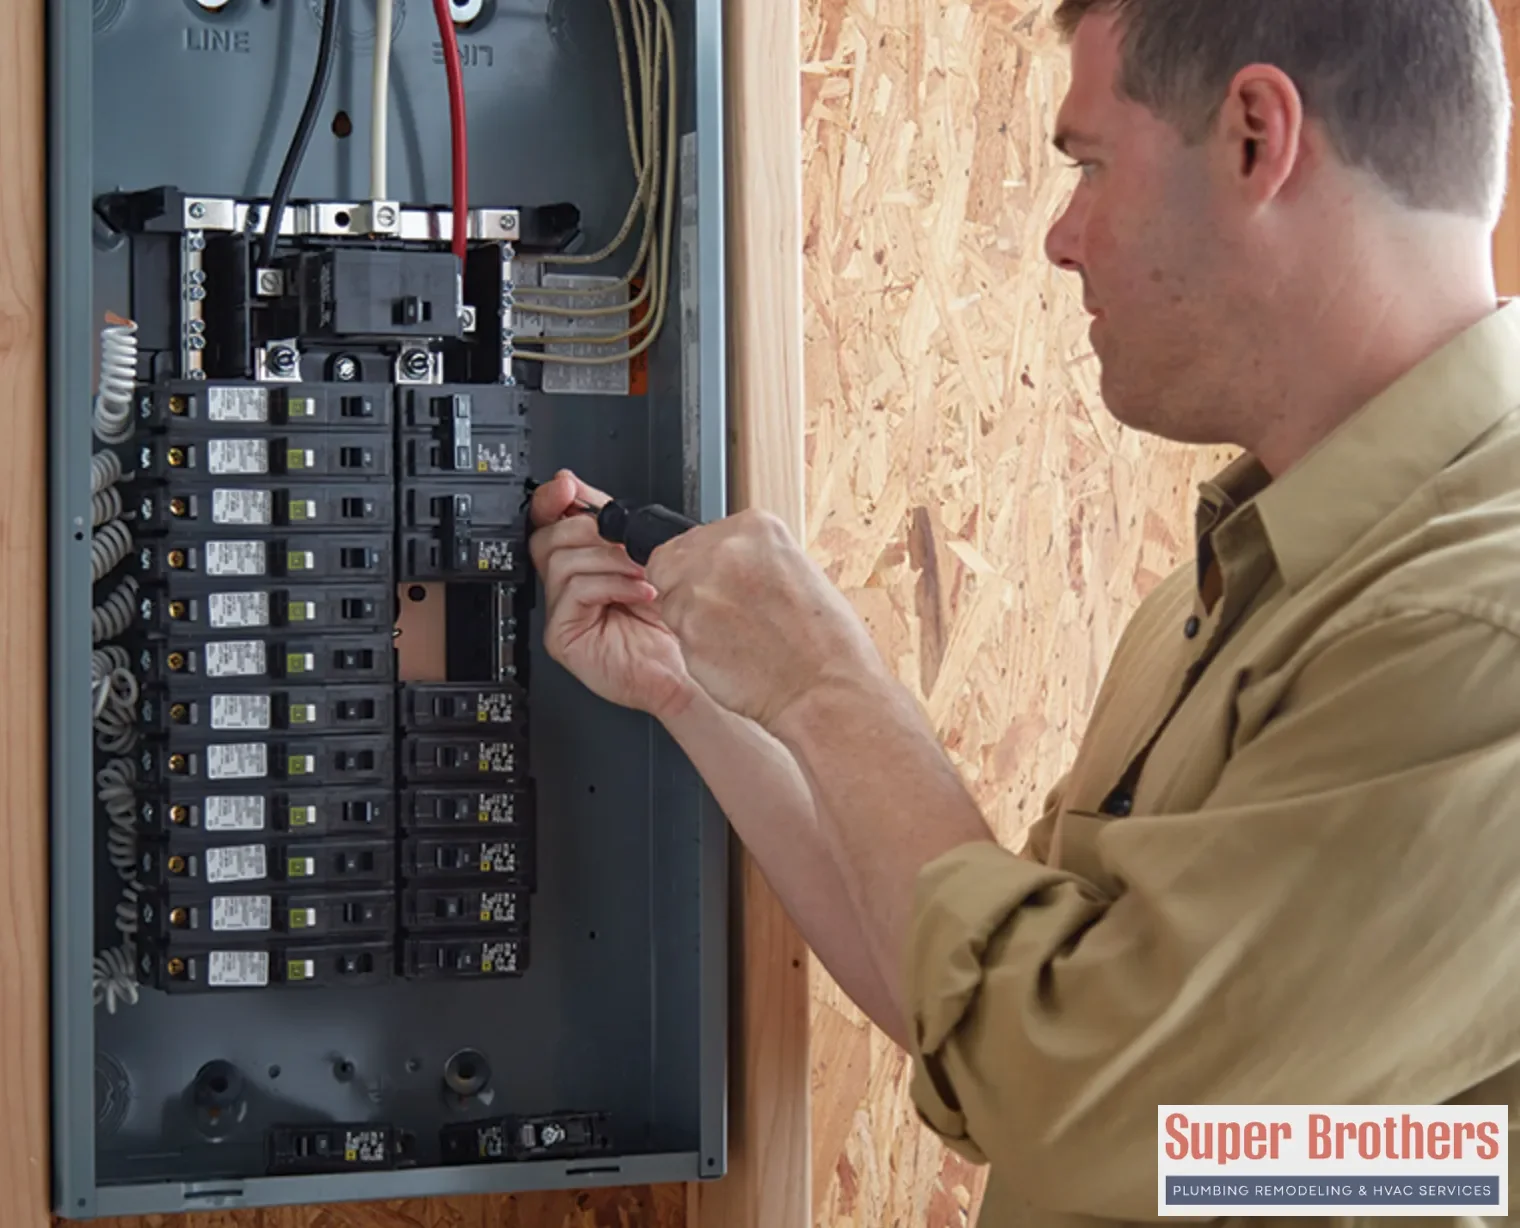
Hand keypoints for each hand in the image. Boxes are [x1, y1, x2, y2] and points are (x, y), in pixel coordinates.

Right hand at [528, 469, 695, 721]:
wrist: (690, 673)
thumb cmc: (674, 628)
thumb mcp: (650, 563)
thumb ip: (620, 530)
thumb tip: (589, 490)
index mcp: (584, 565)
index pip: (550, 524)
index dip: (554, 500)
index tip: (569, 487)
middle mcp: (568, 589)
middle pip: (547, 538)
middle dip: (591, 530)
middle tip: (629, 542)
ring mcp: (563, 613)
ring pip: (562, 561)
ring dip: (611, 559)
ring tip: (645, 573)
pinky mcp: (563, 637)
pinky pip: (575, 592)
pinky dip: (613, 584)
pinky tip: (641, 592)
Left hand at [644, 508, 889, 731]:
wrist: (827, 689)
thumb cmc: (827, 643)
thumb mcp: (799, 573)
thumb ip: (755, 562)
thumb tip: (728, 568)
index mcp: (756, 527)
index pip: (697, 537)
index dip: (703, 568)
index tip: (721, 586)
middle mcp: (725, 548)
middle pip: (672, 561)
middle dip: (688, 588)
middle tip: (722, 616)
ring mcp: (702, 586)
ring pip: (669, 598)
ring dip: (690, 618)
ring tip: (733, 639)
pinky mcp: (688, 626)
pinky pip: (676, 632)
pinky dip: (694, 646)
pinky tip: (729, 655)